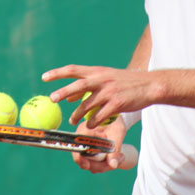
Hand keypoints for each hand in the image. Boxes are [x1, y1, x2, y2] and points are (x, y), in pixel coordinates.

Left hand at [42, 64, 161, 127]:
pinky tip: (90, 125)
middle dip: (63, 91)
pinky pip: (99, 116)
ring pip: (87, 104)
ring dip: (77, 114)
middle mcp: (102, 79)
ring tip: (72, 121)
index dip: (58, 73)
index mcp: (98, 71)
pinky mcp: (117, 104)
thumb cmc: (126, 83)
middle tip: (52, 99)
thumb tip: (68, 96)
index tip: (44, 77)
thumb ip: (88, 86)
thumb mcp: (107, 78)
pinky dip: (92, 122)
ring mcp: (110, 91)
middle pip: (78, 84)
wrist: (150, 85)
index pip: (74, 69)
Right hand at [71, 116, 127, 172]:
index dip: (80, 159)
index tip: (88, 166)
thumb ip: (115, 149)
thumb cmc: (114, 121)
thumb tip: (113, 165)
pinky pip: (94, 163)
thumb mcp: (118, 132)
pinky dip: (104, 164)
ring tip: (120, 157)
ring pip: (90, 164)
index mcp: (83, 131)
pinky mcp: (90, 153)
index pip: (76, 148)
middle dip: (100, 165)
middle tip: (116, 162)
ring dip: (104, 165)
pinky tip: (116, 158)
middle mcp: (81, 140)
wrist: (114, 118)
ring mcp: (85, 148)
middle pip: (84, 160)